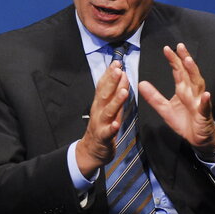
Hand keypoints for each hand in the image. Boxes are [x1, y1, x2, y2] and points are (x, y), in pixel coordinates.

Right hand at [76, 61, 129, 177]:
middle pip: (104, 95)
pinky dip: (111, 128)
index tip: (116, 63)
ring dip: (115, 101)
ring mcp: (100, 124)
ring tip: (123, 92)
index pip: (103, 86)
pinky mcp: (103, 137)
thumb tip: (122, 75)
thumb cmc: (102, 127)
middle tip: (118, 71)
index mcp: (100, 103)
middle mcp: (98, 111)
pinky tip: (116, 124)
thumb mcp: (106, 108)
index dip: (109, 74)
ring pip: (107, 111)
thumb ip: (114, 93)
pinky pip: (108, 132)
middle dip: (111, 82)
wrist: (91, 150)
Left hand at [137, 43, 214, 155]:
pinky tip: (205, 95)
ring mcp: (199, 102)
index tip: (166, 48)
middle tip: (180, 47)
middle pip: (189, 73)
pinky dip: (205, 101)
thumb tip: (141, 83)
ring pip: (198, 85)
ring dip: (194, 73)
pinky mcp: (204, 114)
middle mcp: (192, 92)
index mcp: (183, 89)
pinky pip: (205, 106)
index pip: (178, 71)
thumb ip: (153, 96)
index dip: (173, 60)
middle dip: (184, 59)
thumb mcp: (164, 109)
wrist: (197, 138)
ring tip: (189, 62)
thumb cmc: (184, 121)